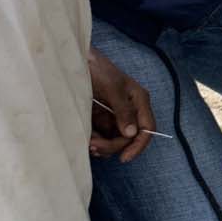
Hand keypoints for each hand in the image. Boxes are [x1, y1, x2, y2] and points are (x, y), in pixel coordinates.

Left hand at [88, 49, 154, 163]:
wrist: (74, 62)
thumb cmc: (98, 69)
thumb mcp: (112, 88)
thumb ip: (123, 111)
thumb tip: (131, 133)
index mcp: (138, 101)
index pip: (147, 129)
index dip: (138, 146)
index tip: (124, 158)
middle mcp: (129, 111)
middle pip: (128, 139)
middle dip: (112, 145)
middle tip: (93, 145)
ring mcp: (114, 115)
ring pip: (114, 140)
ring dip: (102, 145)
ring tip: (88, 143)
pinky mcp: (99, 118)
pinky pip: (101, 136)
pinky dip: (94, 141)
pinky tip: (85, 140)